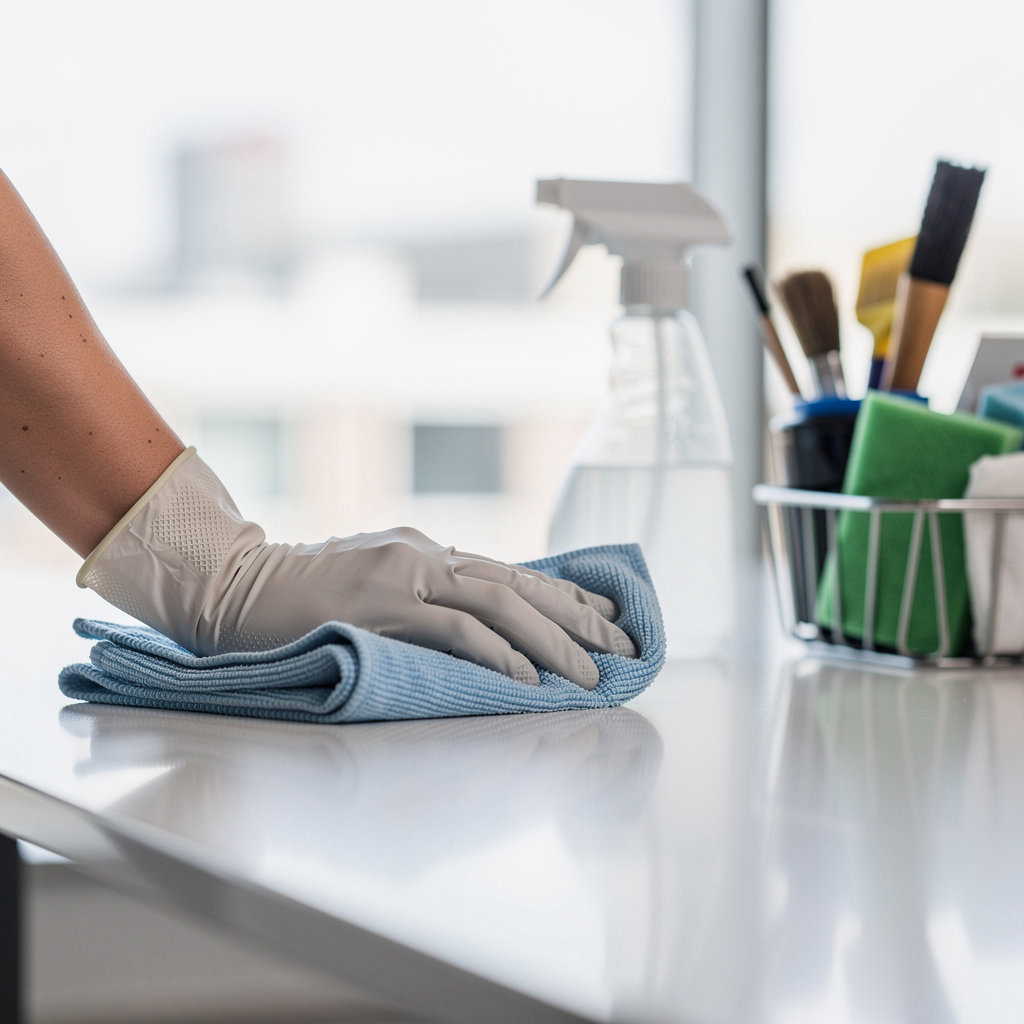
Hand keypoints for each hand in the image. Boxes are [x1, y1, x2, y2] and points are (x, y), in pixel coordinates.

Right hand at [78, 449, 637, 687]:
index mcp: (425, 550)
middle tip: (622, 646)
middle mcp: (423, 554)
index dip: (564, 595)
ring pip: (497, 602)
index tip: (608, 618)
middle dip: (576, 617)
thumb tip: (476, 625)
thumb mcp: (373, 582)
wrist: (235, 587)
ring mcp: (402, 574)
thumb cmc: (302, 597)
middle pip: (518, 583)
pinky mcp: (380, 603)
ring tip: (591, 671)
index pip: (510, 572)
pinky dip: (497, 652)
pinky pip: (453, 628)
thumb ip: (421, 595)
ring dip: (551, 638)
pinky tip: (529, 678)